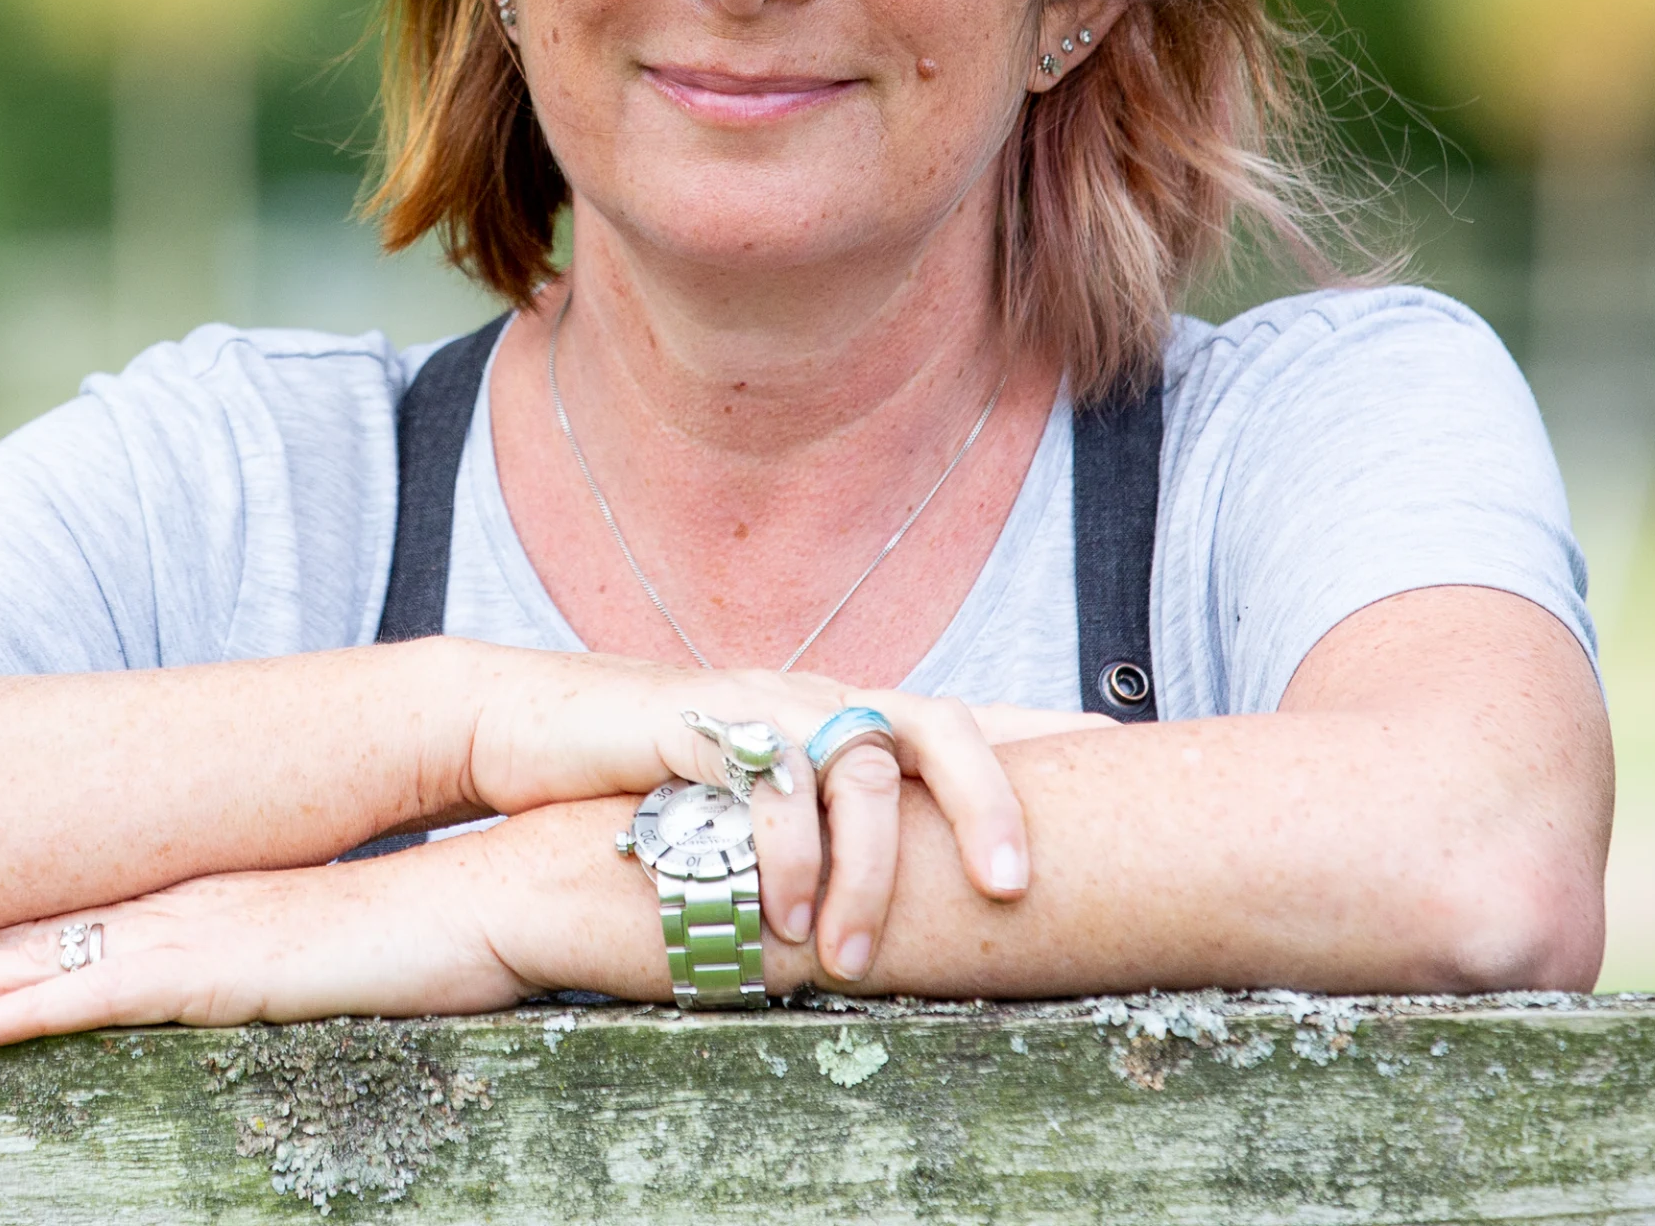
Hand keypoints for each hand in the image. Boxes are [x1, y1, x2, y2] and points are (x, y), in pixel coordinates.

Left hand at [0, 847, 528, 1046]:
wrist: (554, 874)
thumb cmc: (483, 922)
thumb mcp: (370, 957)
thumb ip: (311, 969)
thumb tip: (288, 991)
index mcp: (219, 904)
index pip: (74, 923)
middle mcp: (199, 904)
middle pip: (29, 932)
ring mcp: (214, 926)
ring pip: (42, 958)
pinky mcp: (246, 961)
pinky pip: (115, 989)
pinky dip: (31, 1004)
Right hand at [460, 650, 1045, 962]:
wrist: (529, 727)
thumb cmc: (652, 780)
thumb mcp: (759, 803)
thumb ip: (833, 829)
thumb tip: (910, 898)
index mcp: (843, 716)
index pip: (965, 717)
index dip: (1046, 733)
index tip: (1125, 750)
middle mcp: (817, 697)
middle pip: (943, 722)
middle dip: (994, 804)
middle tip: (1014, 891)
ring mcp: (761, 703)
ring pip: (858, 764)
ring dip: (866, 872)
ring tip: (850, 956)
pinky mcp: (697, 721)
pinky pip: (767, 780)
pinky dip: (783, 855)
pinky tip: (775, 920)